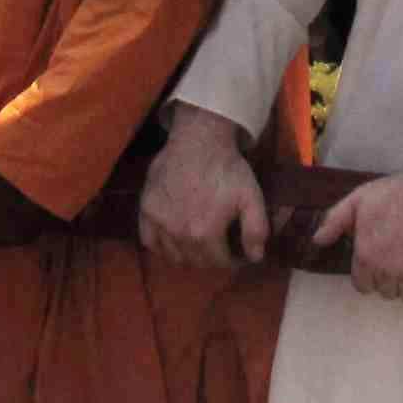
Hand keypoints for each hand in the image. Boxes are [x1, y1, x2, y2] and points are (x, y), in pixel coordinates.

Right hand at [138, 106, 270, 271]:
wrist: (199, 139)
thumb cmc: (227, 168)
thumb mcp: (251, 197)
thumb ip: (256, 230)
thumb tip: (255, 258)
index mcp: (205, 234)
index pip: (219, 263)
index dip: (231, 259)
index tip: (235, 252)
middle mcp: (179, 234)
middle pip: (196, 262)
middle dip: (210, 258)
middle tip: (218, 246)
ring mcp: (159, 222)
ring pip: (172, 256)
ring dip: (186, 255)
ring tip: (196, 243)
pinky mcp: (146, 210)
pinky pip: (149, 241)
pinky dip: (160, 246)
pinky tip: (171, 238)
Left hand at [315, 169, 402, 302]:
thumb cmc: (394, 192)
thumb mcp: (359, 199)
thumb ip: (335, 220)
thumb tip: (317, 241)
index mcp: (366, 255)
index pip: (363, 285)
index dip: (370, 275)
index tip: (379, 262)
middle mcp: (387, 270)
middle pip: (385, 292)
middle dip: (390, 278)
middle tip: (399, 259)